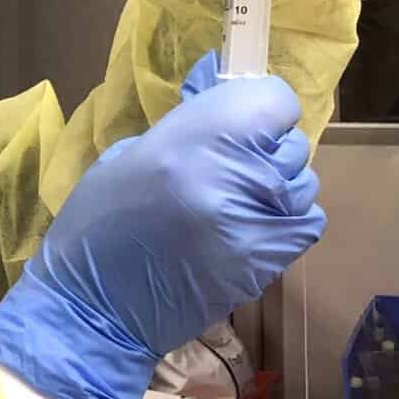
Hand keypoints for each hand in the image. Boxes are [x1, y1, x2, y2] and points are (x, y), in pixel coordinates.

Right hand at [0, 53, 322, 398]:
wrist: (93, 310)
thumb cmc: (96, 227)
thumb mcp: (127, 158)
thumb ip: (185, 126)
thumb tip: (218, 88)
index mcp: (191, 143)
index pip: (272, 100)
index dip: (257, 104)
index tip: (235, 118)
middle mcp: (234, 178)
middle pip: (289, 141)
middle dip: (262, 146)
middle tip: (224, 164)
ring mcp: (258, 223)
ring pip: (302, 182)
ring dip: (275, 185)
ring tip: (231, 201)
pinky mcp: (271, 262)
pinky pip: (306, 221)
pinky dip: (285, 219)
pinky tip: (247, 227)